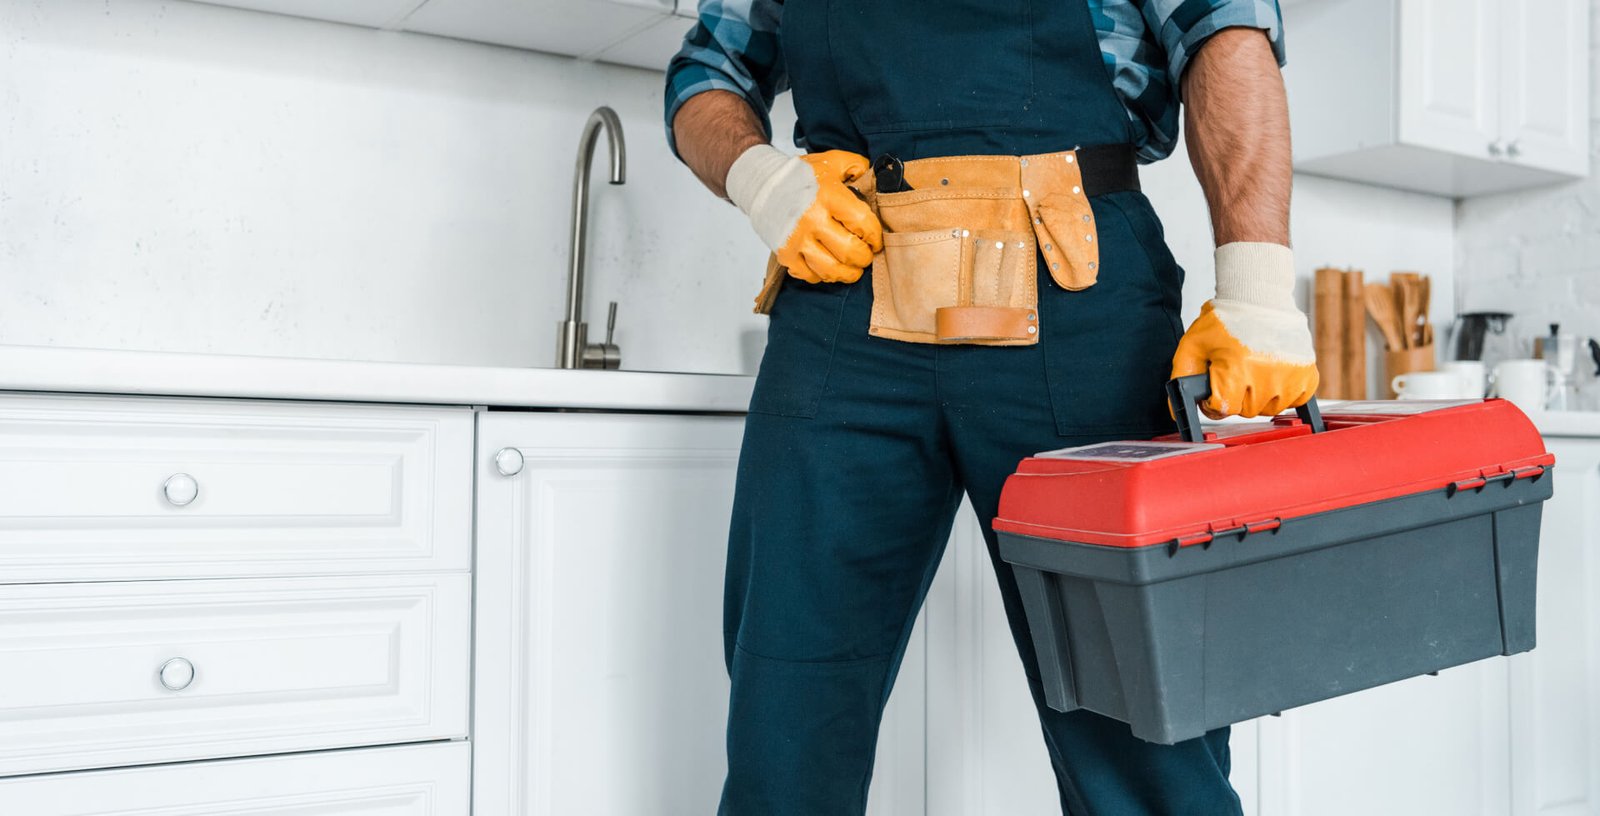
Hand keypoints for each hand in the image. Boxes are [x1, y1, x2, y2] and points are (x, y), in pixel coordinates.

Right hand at [724, 145, 882, 282]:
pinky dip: (823, 275)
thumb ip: (857, 166)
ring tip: (852, 268)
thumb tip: (873, 179)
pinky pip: (810, 275)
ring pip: (831, 270)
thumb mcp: (832, 161)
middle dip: (865, 258)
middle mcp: (812, 220)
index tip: (875, 240)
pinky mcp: (785, 254)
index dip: (875, 236)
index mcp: (828, 196)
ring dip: (848, 273)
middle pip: (850, 252)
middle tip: (866, 255)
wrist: (761, 183)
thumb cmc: (800, 175)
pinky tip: (828, 266)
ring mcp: (797, 240)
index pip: (863, 224)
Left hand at [1171, 242, 1318, 418]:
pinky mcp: (1308, 375)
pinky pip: (1294, 402)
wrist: (1259, 297)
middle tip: (1236, 370)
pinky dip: (1283, 393)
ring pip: (1269, 409)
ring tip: (1254, 368)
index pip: (1223, 409)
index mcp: (1237, 368)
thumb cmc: (1225, 320)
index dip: (1214, 399)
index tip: (1216, 384)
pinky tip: (1273, 373)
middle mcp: (1266, 376)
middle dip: (1236, 396)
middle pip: (1245, 410)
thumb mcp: (1193, 345)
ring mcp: (1290, 376)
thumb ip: (1182, 378)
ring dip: (1259, 396)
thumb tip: (1176, 412)